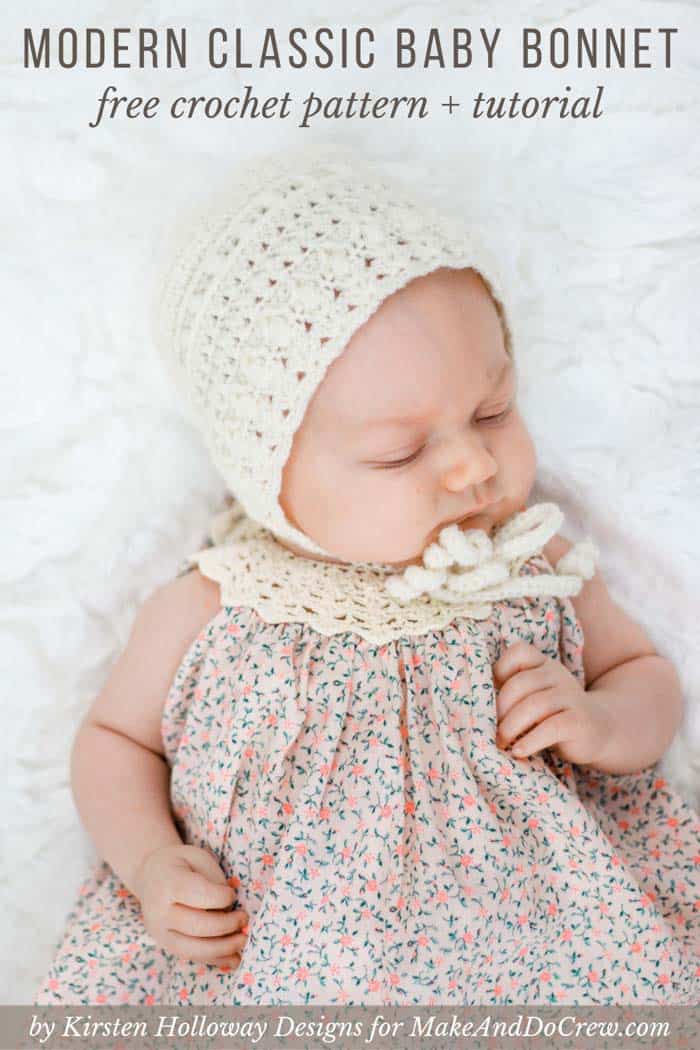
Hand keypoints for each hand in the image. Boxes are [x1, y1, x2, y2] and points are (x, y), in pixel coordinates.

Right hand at [132, 844, 248, 967]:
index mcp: (168, 884)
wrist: (150, 875)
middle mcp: (159, 912)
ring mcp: (160, 932)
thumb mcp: (197, 857)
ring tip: (243, 941)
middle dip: (226, 925)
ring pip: (193, 949)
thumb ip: (213, 879)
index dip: (222, 897)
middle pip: (197, 926)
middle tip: (244, 918)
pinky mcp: (166, 945)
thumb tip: (230, 907)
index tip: (232, 893)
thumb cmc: (180, 863)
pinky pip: (192, 957)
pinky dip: (215, 960)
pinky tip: (234, 959)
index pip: (199, 895)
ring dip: (223, 948)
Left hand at [493, 641, 613, 765]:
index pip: (519, 652)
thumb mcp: (533, 697)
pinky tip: (519, 751)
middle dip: (500, 709)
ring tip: (502, 743)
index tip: (491, 696)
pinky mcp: (579, 721)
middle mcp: (557, 675)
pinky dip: (530, 741)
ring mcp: (571, 696)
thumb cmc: (553, 715)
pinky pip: (552, 727)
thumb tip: (476, 707)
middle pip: (520, 684)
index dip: (500, 670)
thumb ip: (512, 693)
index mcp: (543, 664)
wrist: (599, 731)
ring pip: (535, 705)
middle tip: (491, 730)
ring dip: (511, 727)